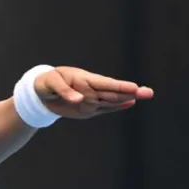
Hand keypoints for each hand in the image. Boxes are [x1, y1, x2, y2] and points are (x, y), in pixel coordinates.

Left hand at [34, 66, 154, 118]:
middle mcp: (91, 89)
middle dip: (130, 92)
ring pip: (111, 100)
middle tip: (148, 92)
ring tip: (144, 94)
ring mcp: (91, 99)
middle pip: (113, 92)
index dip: (119, 87)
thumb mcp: (50, 83)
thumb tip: (79, 100)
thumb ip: (64, 91)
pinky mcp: (89, 109)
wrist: (41, 92)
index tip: (133, 87)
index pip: (104, 84)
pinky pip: (104, 108)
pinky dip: (116, 106)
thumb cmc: (46, 82)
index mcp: (83, 79)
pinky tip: (130, 103)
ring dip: (127, 98)